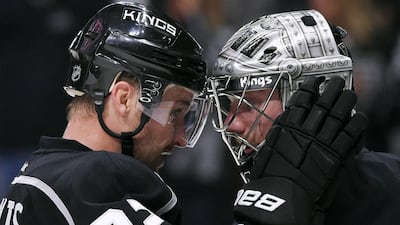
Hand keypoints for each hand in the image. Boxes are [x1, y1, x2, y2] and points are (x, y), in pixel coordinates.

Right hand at [233, 76, 367, 224]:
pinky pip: (349, 134)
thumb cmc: (271, 175)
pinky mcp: (336, 155)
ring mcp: (322, 141)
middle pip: (322, 103)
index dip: (310, 87)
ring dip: (345, 101)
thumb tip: (286, 117)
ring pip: (337, 114)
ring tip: (349, 94)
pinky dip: (356, 123)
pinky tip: (358, 117)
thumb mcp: (268, 147)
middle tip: (336, 82)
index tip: (315, 81)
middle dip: (331, 89)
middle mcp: (306, 130)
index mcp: (288, 126)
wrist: (283, 195)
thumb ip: (279, 130)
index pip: (301, 100)